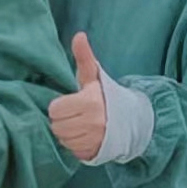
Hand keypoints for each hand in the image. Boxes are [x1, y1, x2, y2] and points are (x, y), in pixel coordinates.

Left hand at [47, 32, 108, 161]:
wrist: (131, 119)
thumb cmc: (106, 96)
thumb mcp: (94, 77)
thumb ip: (85, 57)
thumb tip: (79, 35)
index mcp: (89, 102)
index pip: (55, 109)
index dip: (60, 106)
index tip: (70, 103)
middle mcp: (92, 123)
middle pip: (56, 126)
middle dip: (62, 120)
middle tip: (74, 114)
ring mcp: (94, 140)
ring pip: (62, 139)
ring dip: (67, 133)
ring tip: (79, 124)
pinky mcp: (94, 152)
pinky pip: (71, 150)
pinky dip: (74, 144)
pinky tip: (84, 136)